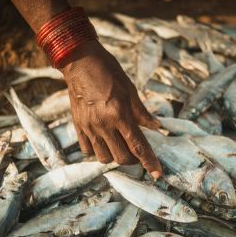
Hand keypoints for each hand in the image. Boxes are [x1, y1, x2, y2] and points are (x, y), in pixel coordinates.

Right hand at [58, 40, 162, 178]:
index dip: (149, 162)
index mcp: (120, 115)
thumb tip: (157, 127)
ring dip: (115, 156)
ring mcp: (89, 127)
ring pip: (104, 158)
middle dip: (133, 160)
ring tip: (119, 145)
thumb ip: (142, 113)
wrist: (80, 62)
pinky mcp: (78, 126)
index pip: (138, 146)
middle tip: (137, 151)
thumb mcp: (130, 90)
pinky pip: (87, 149)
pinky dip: (98, 150)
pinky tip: (104, 141)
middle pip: (122, 157)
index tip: (157, 174)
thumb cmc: (108, 72)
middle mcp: (104, 125)